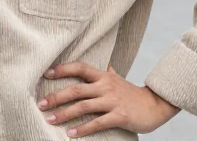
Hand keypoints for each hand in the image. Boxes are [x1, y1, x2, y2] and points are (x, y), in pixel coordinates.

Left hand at [37, 62, 179, 136]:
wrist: (156, 105)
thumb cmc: (132, 94)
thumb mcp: (117, 79)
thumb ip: (105, 72)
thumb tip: (99, 62)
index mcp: (103, 76)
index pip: (80, 67)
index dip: (62, 69)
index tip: (45, 73)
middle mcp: (106, 86)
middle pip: (76, 89)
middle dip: (56, 97)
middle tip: (40, 104)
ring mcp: (113, 101)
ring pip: (83, 106)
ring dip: (64, 114)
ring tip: (50, 120)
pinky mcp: (119, 116)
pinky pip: (97, 123)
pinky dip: (82, 129)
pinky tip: (70, 134)